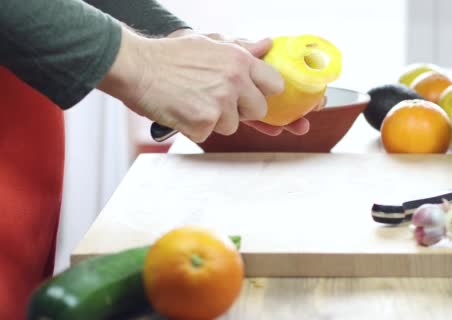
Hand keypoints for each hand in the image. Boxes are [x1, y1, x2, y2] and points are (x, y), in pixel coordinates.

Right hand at [98, 26, 283, 141]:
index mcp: (239, 60)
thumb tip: (266, 46)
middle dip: (241, 110)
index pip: (275, 83)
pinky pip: (208, 134)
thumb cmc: (169, 55)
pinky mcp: (204, 123)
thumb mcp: (208, 42)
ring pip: (232, 126)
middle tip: (216, 100)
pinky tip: (181, 111)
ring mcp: (220, 104)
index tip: (252, 93)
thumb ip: (241, 47)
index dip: (264, 91)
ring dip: (215, 120)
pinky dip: (194, 128)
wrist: (136, 67)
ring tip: (192, 101)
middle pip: (258, 110)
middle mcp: (235, 81)